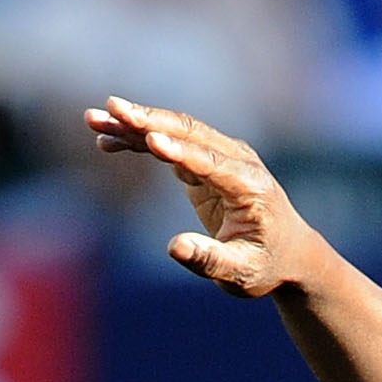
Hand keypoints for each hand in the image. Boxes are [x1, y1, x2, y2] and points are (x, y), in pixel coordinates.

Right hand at [83, 97, 316, 297]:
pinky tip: (107, 140)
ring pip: (174, 130)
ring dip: (135, 124)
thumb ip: (211, 260)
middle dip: (148, 121)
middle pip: (188, 132)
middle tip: (110, 108)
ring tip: (94, 120)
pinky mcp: (204, 160)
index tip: (149, 140)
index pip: (210, 162)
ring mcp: (221, 155)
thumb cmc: (266, 266)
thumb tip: (174, 248)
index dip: (180, 151)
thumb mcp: (242, 273)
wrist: (287, 252)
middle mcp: (237, 161)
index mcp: (250, 186)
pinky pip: (168, 142)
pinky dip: (139, 140)